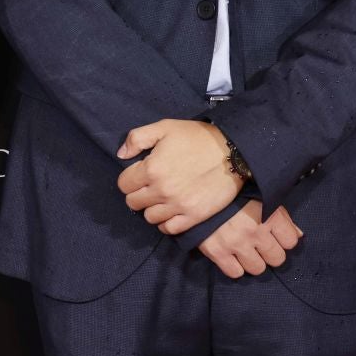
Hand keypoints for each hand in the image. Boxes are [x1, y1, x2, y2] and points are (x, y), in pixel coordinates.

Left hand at [116, 118, 242, 234]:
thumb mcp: (164, 127)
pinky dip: (166, 222)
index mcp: (151, 169)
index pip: (124, 184)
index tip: (139, 174)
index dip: (129, 178)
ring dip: (151, 208)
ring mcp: (178, 206)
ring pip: (149, 217)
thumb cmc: (197, 137)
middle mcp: (162, 191)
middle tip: (149, 186)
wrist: (233, 152)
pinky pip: (169, 229)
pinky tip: (170, 211)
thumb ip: (137, 138)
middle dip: (137, 193)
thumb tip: (121, 155)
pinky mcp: (194, 217)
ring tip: (160, 198)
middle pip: (133, 203)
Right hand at [197, 202, 301, 278]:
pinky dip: (234, 266)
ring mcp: (236, 243)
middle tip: (258, 243)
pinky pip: (235, 273)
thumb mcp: (261, 197)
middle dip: (269, 252)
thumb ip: (281, 216)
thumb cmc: (233, 193)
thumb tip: (298, 236)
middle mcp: (255, 231)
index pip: (291, 241)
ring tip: (244, 248)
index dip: (283, 238)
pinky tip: (230, 254)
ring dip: (252, 261)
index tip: (273, 233)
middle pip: (277, 259)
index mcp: (269, 214)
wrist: (198, 191)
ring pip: (257, 268)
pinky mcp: (217, 251)